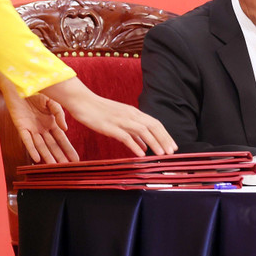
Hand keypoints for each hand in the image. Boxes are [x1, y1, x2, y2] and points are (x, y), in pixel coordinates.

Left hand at [0, 83, 79, 163]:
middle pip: (52, 145)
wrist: (21, 83)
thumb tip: (65, 129)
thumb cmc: (37, 90)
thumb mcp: (52, 101)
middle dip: (59, 156)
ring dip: (47, 156)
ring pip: (40, 146)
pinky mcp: (21, 127)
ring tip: (54, 166)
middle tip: (67, 167)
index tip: (75, 159)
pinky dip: (32, 149)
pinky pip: (27, 140)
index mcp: (51, 122)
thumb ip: (59, 114)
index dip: (68, 149)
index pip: (61, 139)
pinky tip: (37, 158)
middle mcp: (42, 128)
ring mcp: (32, 129)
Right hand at [42, 78, 176, 156]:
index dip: (165, 135)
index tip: (172, 146)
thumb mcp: (120, 120)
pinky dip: (134, 145)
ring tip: (161, 154)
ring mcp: (121, 120)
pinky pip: (125, 136)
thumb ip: (133, 133)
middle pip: (153, 127)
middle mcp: (131, 115)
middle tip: (172, 152)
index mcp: (134, 113)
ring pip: (143, 131)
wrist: (83, 101)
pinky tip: (141, 154)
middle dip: (164, 140)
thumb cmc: (100, 111)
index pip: (155, 123)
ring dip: (154, 143)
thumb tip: (144, 146)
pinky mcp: (110, 126)